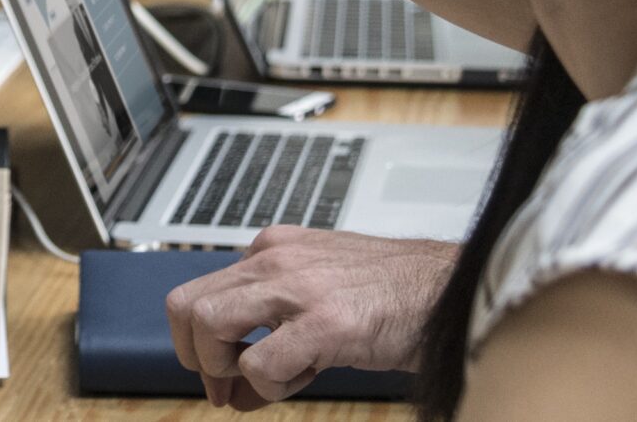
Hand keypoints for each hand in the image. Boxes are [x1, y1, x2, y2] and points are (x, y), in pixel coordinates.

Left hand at [165, 227, 456, 408]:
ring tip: (259, 381)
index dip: (197, 341)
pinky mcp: (325, 323)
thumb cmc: (392, 295)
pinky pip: (261, 363)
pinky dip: (271, 385)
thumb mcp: (320, 298)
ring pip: (210, 324)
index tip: (217, 372)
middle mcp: (275, 259)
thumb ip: (274, 333)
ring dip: (222, 367)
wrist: (449, 289)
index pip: (199, 289)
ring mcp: (297, 288)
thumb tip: (237, 388)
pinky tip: (304, 378)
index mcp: (272, 248)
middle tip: (222, 384)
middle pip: (187, 304)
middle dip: (195, 355)